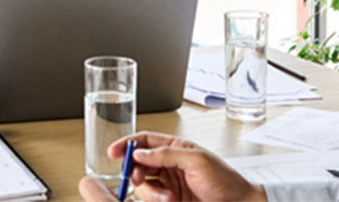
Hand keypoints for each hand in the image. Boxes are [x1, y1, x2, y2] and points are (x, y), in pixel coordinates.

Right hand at [78, 132, 265, 201]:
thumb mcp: (196, 161)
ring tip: (168, 198)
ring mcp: (169, 184)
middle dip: (134, 171)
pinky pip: (151, 199)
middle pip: (138, 163)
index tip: (113, 152)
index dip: (127, 144)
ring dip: (150, 192)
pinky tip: (169, 201)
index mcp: (175, 148)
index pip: (145, 141)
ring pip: (143, 185)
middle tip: (137, 179)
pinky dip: (155, 200)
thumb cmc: (225, 180)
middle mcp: (169, 164)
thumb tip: (140, 152)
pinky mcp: (170, 200)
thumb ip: (167, 154)